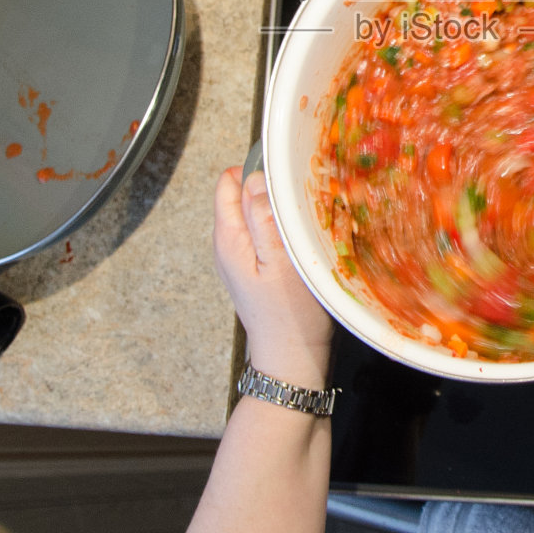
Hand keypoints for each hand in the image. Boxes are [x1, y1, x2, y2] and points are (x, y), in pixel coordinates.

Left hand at [213, 168, 333, 389]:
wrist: (292, 359)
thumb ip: (263, 218)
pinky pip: (265, 234)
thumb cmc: (290, 315)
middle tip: (302, 206)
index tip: (288, 182)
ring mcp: (240, 257)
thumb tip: (255, 179)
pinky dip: (282, 230)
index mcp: (228, 237)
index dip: (258, 173)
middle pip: (243, 195)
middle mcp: (228, 244)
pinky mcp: (256, 269)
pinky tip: (301, 245)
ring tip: (304, 227)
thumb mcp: (280, 261)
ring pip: (257, 214)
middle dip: (271, 192)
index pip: (230, 181)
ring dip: (280, 212)